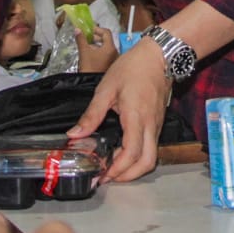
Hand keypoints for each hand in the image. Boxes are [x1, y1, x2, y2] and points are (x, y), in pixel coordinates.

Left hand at [68, 42, 168, 181]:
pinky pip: (151, 147)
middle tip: (108, 177)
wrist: (159, 55)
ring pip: (152, 157)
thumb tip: (74, 134)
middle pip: (147, 163)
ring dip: (134, 168)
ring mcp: (156, 125)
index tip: (102, 175)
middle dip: (129, 176)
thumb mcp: (106, 89)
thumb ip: (91, 114)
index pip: (132, 152)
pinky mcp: (158, 123)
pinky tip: (122, 153)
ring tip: (114, 168)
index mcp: (136, 117)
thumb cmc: (132, 68)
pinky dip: (138, 157)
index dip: (117, 169)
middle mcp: (150, 125)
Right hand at [76, 28, 116, 74]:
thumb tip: (78, 30)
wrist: (91, 85)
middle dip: (96, 37)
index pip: (106, 32)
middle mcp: (115, 53)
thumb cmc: (90, 69)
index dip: (97, 29)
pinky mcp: (110, 66)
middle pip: (106, 40)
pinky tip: (91, 55)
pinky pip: (106, 55)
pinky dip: (99, 52)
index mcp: (110, 47)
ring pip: (106, 48)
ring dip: (97, 45)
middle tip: (87, 37)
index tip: (89, 29)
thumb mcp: (84, 52)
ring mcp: (113, 60)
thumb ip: (81, 39)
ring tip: (87, 46)